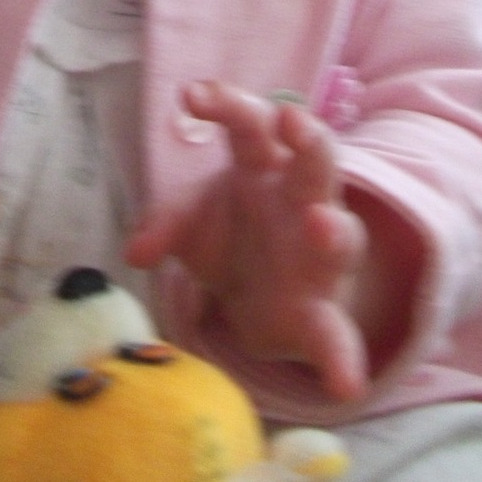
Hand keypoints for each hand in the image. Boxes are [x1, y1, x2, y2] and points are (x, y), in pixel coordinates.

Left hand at [126, 80, 371, 399]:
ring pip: (341, 233)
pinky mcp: (321, 315)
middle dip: (308, 137)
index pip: (250, 124)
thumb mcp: (189, 222)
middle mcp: (302, 201)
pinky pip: (337, 336)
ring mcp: (320, 257)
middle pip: (315, 158)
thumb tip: (136, 251)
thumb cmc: (228, 234)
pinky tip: (345, 386)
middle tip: (291, 121)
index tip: (191, 95)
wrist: (256, 298)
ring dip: (333, 229)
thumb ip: (164, 226)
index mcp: (264, 166)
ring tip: (320, 226)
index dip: (226, 104)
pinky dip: (342, 361)